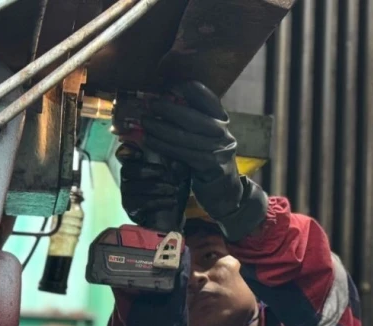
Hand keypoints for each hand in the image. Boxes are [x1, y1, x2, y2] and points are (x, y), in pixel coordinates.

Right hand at [116, 141, 189, 228]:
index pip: (123, 154)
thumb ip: (178, 167)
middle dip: (147, 170)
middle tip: (165, 172)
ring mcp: (127, 194)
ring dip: (156, 187)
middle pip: (127, 170)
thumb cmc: (174, 188)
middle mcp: (128, 177)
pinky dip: (158, 201)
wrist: (175, 213)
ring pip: (133, 187)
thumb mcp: (180, 175)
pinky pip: (140, 203)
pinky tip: (172, 201)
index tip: (141, 154)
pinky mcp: (131, 208)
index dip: (128, 152)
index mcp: (136, 163)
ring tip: (174, 189)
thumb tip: (174, 163)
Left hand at [141, 80, 266, 240]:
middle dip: (169, 109)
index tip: (169, 86)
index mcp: (222, 121)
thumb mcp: (205, 138)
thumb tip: (160, 104)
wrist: (227, 192)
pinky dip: (164, 146)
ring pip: (185, 137)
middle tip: (150, 105)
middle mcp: (223, 133)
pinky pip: (183, 154)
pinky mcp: (211, 167)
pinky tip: (150, 141)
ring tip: (145, 123)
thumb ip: (190, 123)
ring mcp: (220, 151)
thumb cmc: (209, 161)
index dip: (189, 89)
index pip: (208, 98)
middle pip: (194, 117)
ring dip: (161, 129)